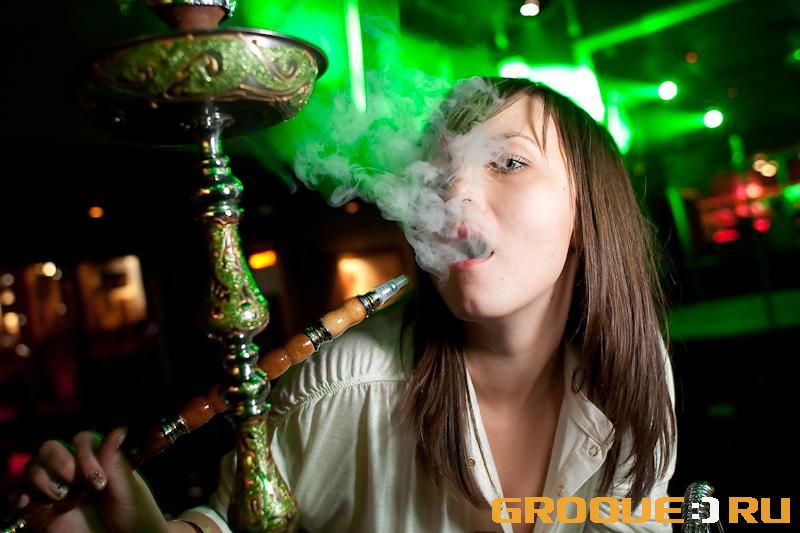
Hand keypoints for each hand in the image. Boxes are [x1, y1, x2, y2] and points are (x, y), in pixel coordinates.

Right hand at [17, 427, 170, 532]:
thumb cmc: (131, 515)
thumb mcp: (128, 490)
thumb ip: (116, 462)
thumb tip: (119, 430)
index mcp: (96, 460)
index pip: (80, 440)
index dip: (85, 453)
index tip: (98, 479)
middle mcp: (73, 471)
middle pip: (50, 447)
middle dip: (61, 461)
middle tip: (79, 484)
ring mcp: (54, 489)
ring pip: (33, 467)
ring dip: (44, 478)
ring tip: (63, 498)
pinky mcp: (39, 510)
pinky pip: (17, 495)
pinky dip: (19, 495)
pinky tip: (30, 501)